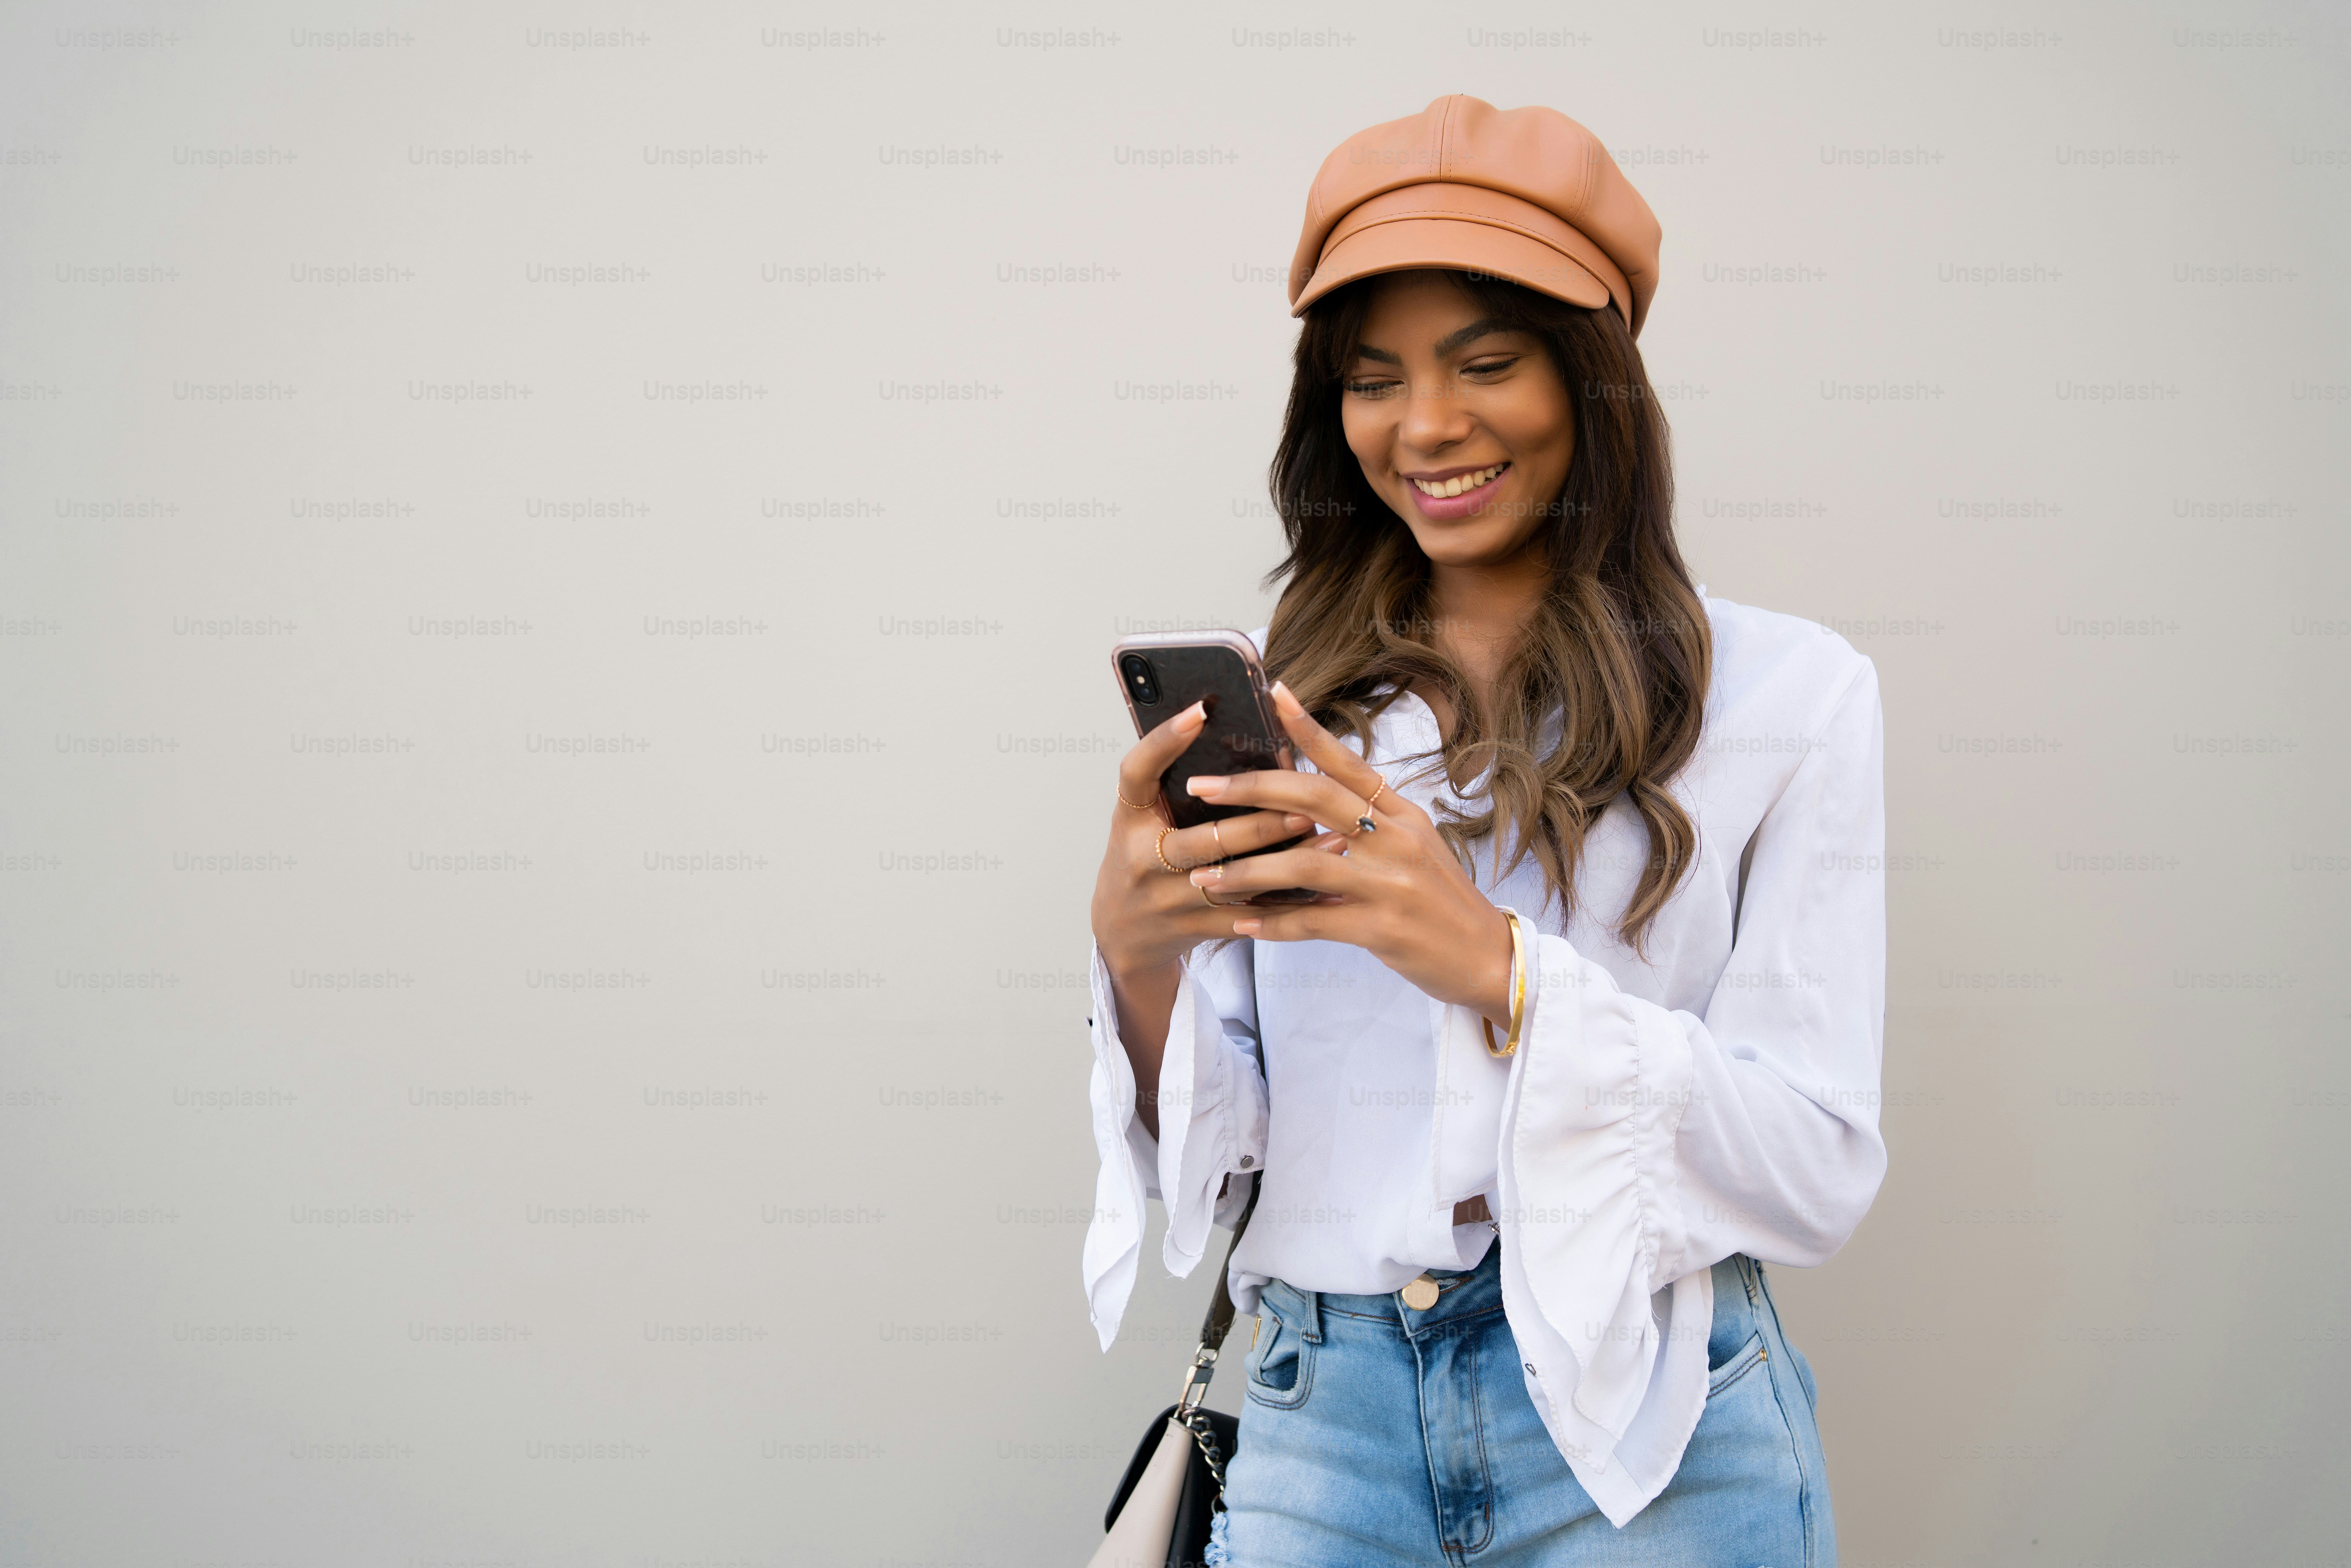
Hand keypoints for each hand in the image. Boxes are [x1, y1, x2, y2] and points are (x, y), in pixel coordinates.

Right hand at [1089, 700, 1315, 983]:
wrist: (1123, 932)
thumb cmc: (1145, 858)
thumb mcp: (1148, 818)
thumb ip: (1178, 785)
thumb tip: (1242, 735)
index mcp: (1130, 818)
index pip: (1137, 770)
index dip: (1164, 740)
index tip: (1200, 710)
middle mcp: (1142, 858)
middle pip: (1203, 839)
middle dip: (1259, 825)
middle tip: (1306, 808)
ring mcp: (1166, 899)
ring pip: (1234, 881)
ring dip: (1287, 864)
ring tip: (1333, 843)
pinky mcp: (1191, 929)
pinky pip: (1247, 918)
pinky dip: (1288, 906)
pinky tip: (1325, 893)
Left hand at [1182, 683, 1515, 1024]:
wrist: (1488, 958)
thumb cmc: (1442, 902)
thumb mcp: (1415, 849)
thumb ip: (1370, 823)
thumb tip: (1311, 807)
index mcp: (1403, 814)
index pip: (1349, 761)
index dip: (1309, 727)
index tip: (1274, 692)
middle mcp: (1397, 839)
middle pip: (1314, 798)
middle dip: (1251, 790)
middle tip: (1202, 788)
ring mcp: (1390, 884)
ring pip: (1303, 863)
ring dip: (1247, 869)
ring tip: (1205, 876)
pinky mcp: (1381, 929)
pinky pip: (1313, 921)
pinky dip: (1272, 923)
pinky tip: (1240, 923)